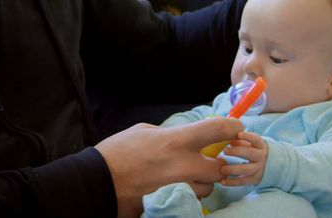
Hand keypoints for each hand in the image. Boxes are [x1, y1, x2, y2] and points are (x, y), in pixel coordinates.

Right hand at [95, 117, 243, 217]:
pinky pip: (190, 201)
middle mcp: (183, 167)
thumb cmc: (117, 153)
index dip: (232, 127)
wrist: (97, 183)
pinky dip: (186, 195)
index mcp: (176, 141)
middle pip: (221, 168)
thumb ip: (170, 134)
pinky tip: (172, 189)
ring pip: (207, 189)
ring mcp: (179, 189)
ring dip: (201, 183)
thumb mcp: (143, 132)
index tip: (233, 128)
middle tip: (207, 161)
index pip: (218, 130)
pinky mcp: (174, 205)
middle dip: (218, 165)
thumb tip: (184, 137)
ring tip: (182, 178)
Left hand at [220, 131, 267, 186]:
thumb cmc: (251, 149)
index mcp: (260, 145)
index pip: (256, 139)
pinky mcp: (254, 179)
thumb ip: (239, 140)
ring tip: (222, 169)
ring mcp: (258, 169)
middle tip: (225, 151)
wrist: (266, 165)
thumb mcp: (249, 143)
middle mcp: (261, 157)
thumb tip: (228, 139)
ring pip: (246, 169)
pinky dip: (232, 182)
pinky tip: (222, 182)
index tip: (238, 134)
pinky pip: (243, 181)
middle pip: (250, 153)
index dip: (248, 137)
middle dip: (237, 152)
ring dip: (233, 169)